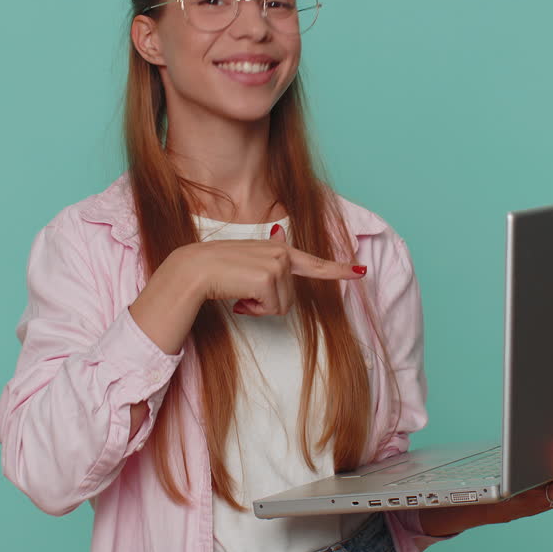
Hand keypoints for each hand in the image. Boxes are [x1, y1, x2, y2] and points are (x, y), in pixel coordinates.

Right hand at [177, 223, 365, 315]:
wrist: (192, 271)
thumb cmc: (215, 270)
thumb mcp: (246, 260)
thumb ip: (267, 259)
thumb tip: (280, 242)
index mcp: (277, 248)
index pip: (313, 261)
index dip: (338, 269)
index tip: (360, 271)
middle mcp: (281, 252)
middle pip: (291, 296)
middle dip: (268, 302)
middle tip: (243, 293)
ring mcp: (276, 263)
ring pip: (283, 305)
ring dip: (260, 307)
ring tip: (239, 292)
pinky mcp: (268, 278)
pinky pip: (272, 308)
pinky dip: (254, 310)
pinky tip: (238, 297)